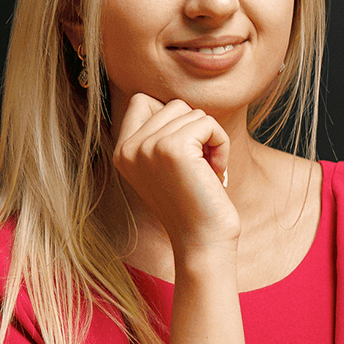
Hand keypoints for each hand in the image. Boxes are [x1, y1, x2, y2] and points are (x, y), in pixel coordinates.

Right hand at [113, 94, 239, 259]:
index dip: (173, 120)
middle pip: (173, 105)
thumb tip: (179, 104)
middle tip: (201, 166)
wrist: (202, 243)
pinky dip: (222, 144)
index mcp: (122, 152)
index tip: (186, 154)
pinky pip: (208, 123)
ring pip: (192, 112)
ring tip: (208, 172)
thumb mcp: (167, 167)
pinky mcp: (173, 148)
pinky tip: (217, 172)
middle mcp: (129, 148)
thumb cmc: (194, 206)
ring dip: (211, 140)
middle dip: (196, 131)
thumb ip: (162, 135)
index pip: (143, 100)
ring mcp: (148, 146)